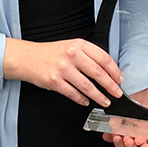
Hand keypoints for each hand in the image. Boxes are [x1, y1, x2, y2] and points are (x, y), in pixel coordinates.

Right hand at [3, 37, 122, 105]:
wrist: (28, 58)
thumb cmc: (51, 53)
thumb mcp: (71, 46)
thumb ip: (88, 55)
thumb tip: (107, 71)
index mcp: (79, 45)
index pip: (103, 58)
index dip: (114, 71)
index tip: (120, 79)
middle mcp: (72, 55)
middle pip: (98, 73)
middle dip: (111, 86)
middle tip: (117, 93)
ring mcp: (62, 68)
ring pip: (87, 86)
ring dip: (98, 96)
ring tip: (105, 101)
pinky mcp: (54, 81)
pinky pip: (73, 93)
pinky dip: (82, 99)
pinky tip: (86, 101)